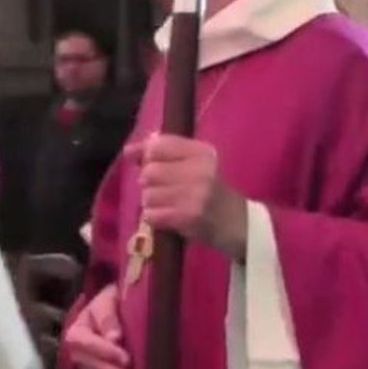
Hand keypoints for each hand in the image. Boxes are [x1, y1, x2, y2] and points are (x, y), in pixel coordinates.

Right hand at [63, 284, 131, 368]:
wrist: (111, 306)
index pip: (86, 344)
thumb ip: (108, 317)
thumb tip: (114, 337)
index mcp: (77, 331)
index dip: (105, 352)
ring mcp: (86, 363)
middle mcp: (77, 350)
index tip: (125, 357)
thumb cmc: (109, 300)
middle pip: (92, 364)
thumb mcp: (108, 299)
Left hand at [126, 134, 247, 258]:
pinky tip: (169, 217)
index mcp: (202, 152)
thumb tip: (129, 151)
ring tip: (169, 205)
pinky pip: (152, 215)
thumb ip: (163, 154)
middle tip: (163, 189)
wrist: (238, 223)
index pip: (159, 145)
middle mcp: (200, 170)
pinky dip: (155, 218)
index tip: (147, 162)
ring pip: (148, 195)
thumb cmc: (211, 191)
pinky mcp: (187, 217)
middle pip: (150, 171)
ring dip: (152, 203)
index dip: (146, 154)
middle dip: (149, 183)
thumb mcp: (195, 165)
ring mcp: (194, 194)